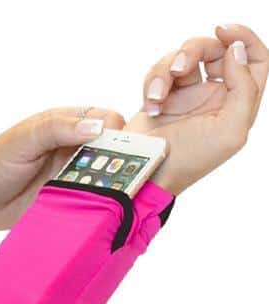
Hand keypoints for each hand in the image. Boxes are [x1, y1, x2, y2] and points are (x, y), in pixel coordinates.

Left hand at [0, 107, 124, 230]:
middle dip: (123, 161)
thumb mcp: (23, 140)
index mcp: (64, 126)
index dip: (118, 133)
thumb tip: (98, 127)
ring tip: (121, 196)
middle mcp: (72, 149)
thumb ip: (57, 129)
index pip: (105, 121)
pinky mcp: (69, 200)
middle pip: (112, 150)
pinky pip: (93, 199)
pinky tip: (109, 210)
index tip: (122, 151)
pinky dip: (104, 203)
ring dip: (115, 184)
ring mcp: (72, 176)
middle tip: (127, 177)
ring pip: (107, 176)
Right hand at [125, 24, 267, 194]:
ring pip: (181, 58)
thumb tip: (236, 51)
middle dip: (194, 51)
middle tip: (180, 68)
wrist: (148, 172)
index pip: (254, 61)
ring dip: (165, 72)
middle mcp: (213, 96)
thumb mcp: (230, 130)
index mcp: (236, 103)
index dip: (244, 39)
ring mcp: (185, 95)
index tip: (224, 31)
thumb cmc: (189, 161)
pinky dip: (151, 84)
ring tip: (156, 98)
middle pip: (213, 50)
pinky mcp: (160, 97)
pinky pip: (158, 73)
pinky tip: (150, 106)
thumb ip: (244, 88)